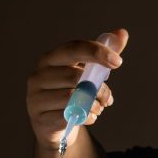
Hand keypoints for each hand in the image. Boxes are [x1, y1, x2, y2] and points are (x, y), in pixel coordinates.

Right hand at [26, 30, 127, 151]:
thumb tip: (122, 33)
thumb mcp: (85, 73)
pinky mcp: (40, 119)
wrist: (52, 124)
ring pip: (72, 97)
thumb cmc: (69, 93)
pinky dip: (86, 117)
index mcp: (50, 59)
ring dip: (93, 104)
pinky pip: (68, 116)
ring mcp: (36, 98)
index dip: (96, 52)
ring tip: (98, 108)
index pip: (73, 49)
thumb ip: (102, 54)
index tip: (117, 62)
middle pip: (74, 76)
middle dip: (99, 88)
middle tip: (108, 98)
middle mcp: (38, 76)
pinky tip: (90, 117)